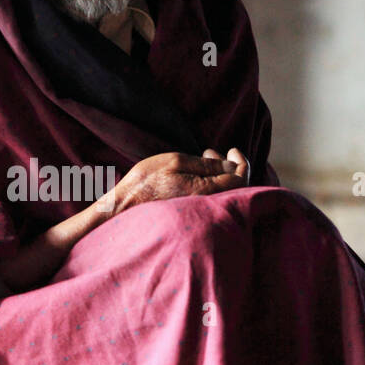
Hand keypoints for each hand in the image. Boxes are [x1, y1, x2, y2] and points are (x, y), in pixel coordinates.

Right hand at [104, 147, 248, 216]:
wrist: (122, 207)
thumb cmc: (146, 183)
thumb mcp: (175, 162)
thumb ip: (207, 164)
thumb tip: (232, 165)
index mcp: (206, 192)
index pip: (240, 179)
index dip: (242, 162)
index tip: (233, 150)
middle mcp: (207, 206)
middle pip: (235, 187)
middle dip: (228, 164)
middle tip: (212, 151)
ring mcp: (199, 212)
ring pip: (222, 192)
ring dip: (218, 172)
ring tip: (205, 156)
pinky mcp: (191, 214)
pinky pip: (211, 198)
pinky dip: (210, 182)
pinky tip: (197, 173)